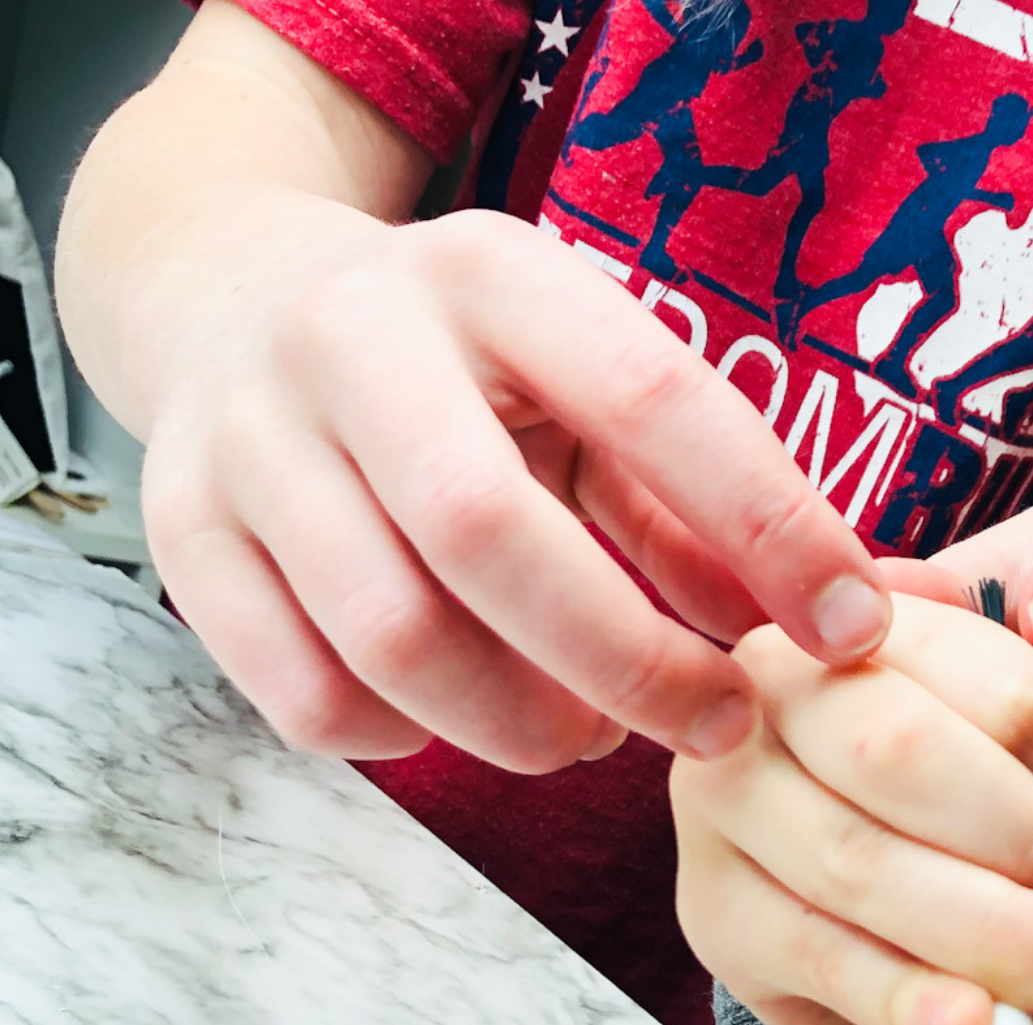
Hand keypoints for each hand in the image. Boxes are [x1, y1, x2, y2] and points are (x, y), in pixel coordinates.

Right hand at [142, 209, 890, 772]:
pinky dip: (405, 741)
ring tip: (588, 735)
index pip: (650, 398)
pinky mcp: (182, 532)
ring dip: (520, 724)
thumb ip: (703, 507)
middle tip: (715, 725)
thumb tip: (839, 626)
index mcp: (492, 277)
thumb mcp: (589, 390)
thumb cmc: (469, 374)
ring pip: (390, 636)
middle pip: (490, 535)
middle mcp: (352, 338)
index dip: (767, 526)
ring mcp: (247, 436)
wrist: (236, 303)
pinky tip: (459, 721)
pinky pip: (304, 695)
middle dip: (631, 662)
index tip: (850, 628)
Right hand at [671, 594, 1032, 1024]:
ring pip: (863, 863)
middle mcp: (769, 685)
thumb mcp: (1000, 756)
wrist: (829, 879)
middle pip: (907, 758)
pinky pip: (823, 958)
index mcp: (865, 618)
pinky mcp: (714, 911)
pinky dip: (912, 1002)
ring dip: (991, 936)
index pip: (992, 684)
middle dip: (1031, 847)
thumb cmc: (939, 795)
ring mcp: (722, 797)